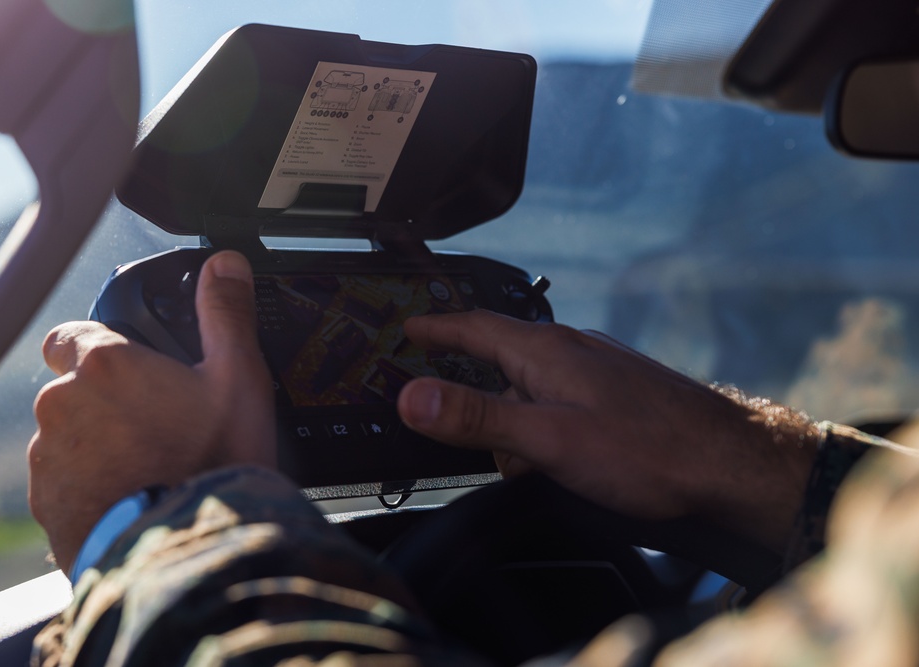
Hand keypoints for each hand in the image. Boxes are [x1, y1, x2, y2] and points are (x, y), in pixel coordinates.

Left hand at [27, 250, 274, 572]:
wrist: (188, 552)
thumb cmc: (213, 463)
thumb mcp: (237, 380)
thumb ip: (226, 315)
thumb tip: (225, 263)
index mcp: (105, 366)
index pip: (69, 335)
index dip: (97, 347)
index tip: (128, 368)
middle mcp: (62, 406)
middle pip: (73, 391)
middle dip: (106, 403)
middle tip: (157, 426)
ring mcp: (49, 458)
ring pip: (67, 437)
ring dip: (97, 444)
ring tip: (150, 466)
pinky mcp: (47, 504)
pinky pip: (64, 483)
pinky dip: (91, 486)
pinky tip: (135, 496)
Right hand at [396, 310, 818, 552]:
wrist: (730, 464)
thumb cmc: (650, 450)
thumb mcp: (548, 438)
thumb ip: (478, 417)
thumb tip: (413, 397)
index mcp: (546, 351)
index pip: (473, 326)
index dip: (435, 327)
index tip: (409, 327)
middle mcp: (571, 351)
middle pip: (501, 362)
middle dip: (477, 398)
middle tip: (460, 427)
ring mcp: (597, 372)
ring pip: (533, 390)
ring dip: (518, 426)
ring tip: (528, 466)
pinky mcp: (617, 397)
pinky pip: (563, 406)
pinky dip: (548, 431)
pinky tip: (563, 462)